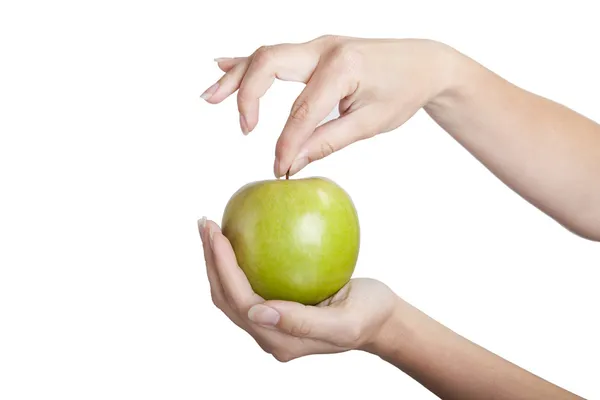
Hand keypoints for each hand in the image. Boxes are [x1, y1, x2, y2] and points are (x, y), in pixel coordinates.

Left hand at [198, 217, 397, 361]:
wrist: (383, 319)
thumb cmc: (369, 316)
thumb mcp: (345, 323)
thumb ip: (302, 323)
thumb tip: (256, 312)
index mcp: (280, 340)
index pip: (239, 301)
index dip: (222, 268)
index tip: (216, 233)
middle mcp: (269, 333)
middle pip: (226, 297)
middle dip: (211, 261)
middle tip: (205, 223)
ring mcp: (271, 321)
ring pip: (231, 291)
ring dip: (217, 260)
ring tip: (211, 228)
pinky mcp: (277, 306)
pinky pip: (248, 282)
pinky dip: (236, 260)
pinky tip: (238, 235)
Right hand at [201, 35, 457, 177]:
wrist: (424, 62)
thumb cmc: (403, 91)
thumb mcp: (370, 123)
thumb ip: (328, 141)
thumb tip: (293, 163)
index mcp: (342, 66)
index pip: (302, 111)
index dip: (286, 143)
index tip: (279, 169)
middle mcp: (324, 48)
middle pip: (268, 64)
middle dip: (247, 96)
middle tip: (245, 131)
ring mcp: (318, 45)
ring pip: (265, 55)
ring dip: (235, 76)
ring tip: (209, 97)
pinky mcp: (315, 50)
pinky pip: (275, 54)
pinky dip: (247, 63)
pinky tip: (223, 66)